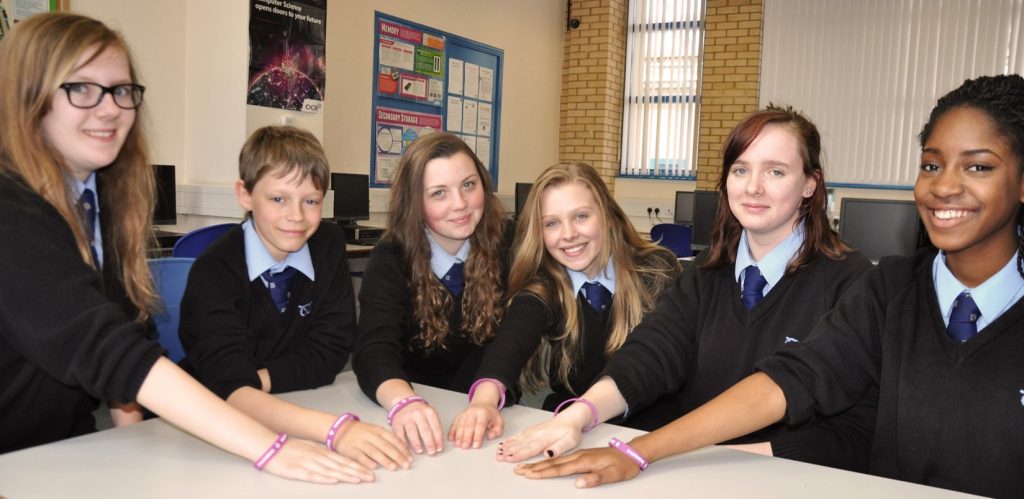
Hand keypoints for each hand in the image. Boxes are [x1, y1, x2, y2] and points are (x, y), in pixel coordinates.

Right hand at [263, 437, 375, 483]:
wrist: (270, 447)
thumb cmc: (290, 448)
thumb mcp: (309, 446)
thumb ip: (322, 453)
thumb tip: (335, 458)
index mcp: (321, 451)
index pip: (343, 460)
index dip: (357, 465)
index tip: (369, 470)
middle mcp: (317, 457)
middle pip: (340, 465)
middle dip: (357, 472)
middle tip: (371, 477)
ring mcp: (308, 463)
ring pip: (330, 470)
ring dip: (345, 475)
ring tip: (359, 479)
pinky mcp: (297, 471)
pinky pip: (312, 475)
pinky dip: (324, 478)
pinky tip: (334, 480)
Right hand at [333, 420, 412, 470]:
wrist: (340, 429)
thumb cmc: (361, 431)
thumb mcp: (375, 430)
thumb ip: (387, 439)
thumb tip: (403, 449)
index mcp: (378, 430)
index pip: (393, 439)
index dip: (402, 449)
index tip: (409, 458)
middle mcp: (370, 435)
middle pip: (386, 446)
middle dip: (397, 456)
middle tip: (405, 465)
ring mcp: (360, 442)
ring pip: (374, 451)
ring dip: (384, 460)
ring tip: (393, 467)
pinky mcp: (350, 449)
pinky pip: (359, 455)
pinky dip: (367, 461)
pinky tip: (374, 467)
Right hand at [390, 400, 443, 454]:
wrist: (404, 403)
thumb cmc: (420, 412)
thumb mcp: (430, 415)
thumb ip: (434, 427)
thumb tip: (438, 445)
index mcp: (429, 412)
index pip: (435, 427)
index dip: (438, 439)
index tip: (439, 449)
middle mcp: (418, 414)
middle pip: (425, 430)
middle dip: (429, 443)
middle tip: (431, 452)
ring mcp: (407, 418)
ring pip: (412, 431)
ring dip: (416, 443)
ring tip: (420, 451)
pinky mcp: (397, 422)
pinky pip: (400, 433)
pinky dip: (402, 441)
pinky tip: (406, 447)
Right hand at [448, 402, 503, 448]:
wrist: (482, 404)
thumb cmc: (490, 415)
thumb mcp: (499, 421)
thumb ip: (497, 430)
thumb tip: (490, 436)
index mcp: (483, 413)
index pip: (480, 425)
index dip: (477, 436)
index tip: (476, 445)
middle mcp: (472, 413)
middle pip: (469, 426)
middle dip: (466, 437)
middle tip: (465, 447)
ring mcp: (464, 414)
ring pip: (460, 425)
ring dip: (458, 436)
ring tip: (458, 444)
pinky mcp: (458, 416)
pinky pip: (454, 424)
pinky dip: (452, 431)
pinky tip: (451, 438)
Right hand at [495, 416, 581, 461]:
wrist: (570, 418)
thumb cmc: (571, 431)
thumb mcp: (570, 441)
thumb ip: (559, 448)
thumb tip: (547, 454)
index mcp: (545, 439)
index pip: (530, 449)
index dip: (518, 454)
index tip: (509, 459)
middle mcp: (537, 435)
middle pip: (520, 444)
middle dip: (508, 451)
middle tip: (498, 457)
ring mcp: (533, 431)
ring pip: (518, 439)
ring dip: (507, 445)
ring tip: (498, 451)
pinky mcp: (532, 430)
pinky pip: (519, 435)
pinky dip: (511, 439)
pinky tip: (505, 443)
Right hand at [513, 447, 640, 487]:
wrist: (632, 453)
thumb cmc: (623, 465)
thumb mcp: (613, 474)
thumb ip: (595, 479)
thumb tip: (578, 484)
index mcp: (584, 461)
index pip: (559, 469)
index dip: (543, 473)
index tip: (529, 475)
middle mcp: (578, 457)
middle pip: (552, 463)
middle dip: (534, 467)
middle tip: (518, 470)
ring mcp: (579, 455)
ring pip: (554, 460)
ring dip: (538, 464)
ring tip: (524, 467)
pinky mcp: (580, 456)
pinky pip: (560, 459)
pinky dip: (548, 461)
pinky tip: (542, 462)